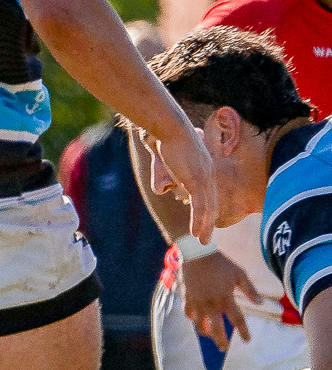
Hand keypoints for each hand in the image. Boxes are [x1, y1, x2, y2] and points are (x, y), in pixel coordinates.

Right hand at [149, 129, 218, 243]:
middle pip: (212, 203)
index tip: (207, 221)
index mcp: (205, 168)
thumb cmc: (168, 134)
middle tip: (207, 237)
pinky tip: (196, 232)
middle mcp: (209, 174)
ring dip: (205, 227)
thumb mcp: (172, 150)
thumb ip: (171, 160)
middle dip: (210, 222)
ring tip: (203, 241)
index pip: (209, 194)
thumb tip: (157, 158)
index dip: (208, 209)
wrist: (172, 128)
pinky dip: (198, 221)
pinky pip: (199, 207)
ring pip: (208, 209)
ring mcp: (204, 179)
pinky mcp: (196, 182)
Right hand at [180, 251, 258, 348]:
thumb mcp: (239, 274)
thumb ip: (250, 290)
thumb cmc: (221, 263)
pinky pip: (188, 313)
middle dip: (221, 340)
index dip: (243, 332)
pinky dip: (192, 319)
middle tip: (223, 348)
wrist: (197, 254)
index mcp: (226, 299)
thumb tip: (260, 303)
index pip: (237, 320)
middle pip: (216, 329)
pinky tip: (196, 321)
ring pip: (199, 324)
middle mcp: (211, 304)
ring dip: (205, 333)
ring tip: (209, 335)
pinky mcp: (187, 298)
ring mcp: (197, 302)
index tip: (247, 340)